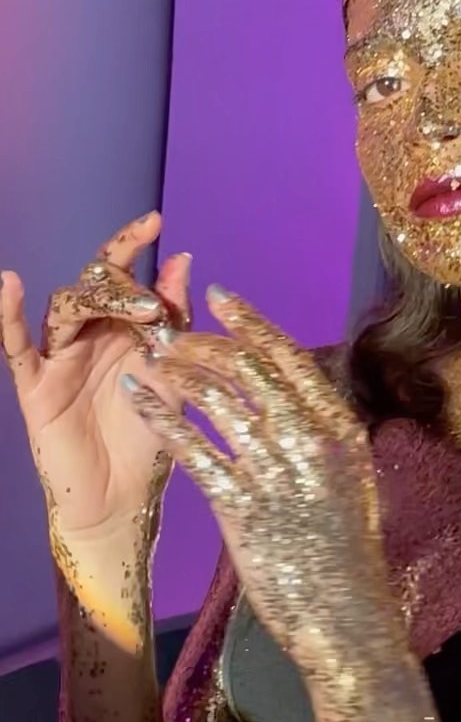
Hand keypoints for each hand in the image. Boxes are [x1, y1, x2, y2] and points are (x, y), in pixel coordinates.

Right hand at [1, 213, 190, 544]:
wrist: (125, 502)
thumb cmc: (152, 439)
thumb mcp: (175, 375)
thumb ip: (175, 318)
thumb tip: (182, 260)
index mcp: (124, 329)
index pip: (123, 275)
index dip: (134, 246)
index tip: (155, 220)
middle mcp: (90, 336)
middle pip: (93, 285)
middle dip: (123, 284)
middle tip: (152, 307)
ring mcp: (60, 359)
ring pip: (65, 307)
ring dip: (97, 300)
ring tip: (132, 308)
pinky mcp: (36, 388)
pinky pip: (16, 345)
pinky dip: (8, 314)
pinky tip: (8, 284)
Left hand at [124, 287, 401, 671]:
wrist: (344, 614)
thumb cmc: (346, 548)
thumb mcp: (350, 476)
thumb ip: (323, 431)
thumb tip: (293, 390)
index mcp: (339, 427)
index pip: (289, 357)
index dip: (251, 322)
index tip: (220, 297)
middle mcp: (309, 440)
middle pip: (249, 369)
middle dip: (205, 341)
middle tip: (172, 329)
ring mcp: (275, 472)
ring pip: (218, 399)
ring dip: (179, 370)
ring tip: (152, 357)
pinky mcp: (241, 506)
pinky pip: (192, 448)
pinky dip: (161, 414)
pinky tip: (137, 396)